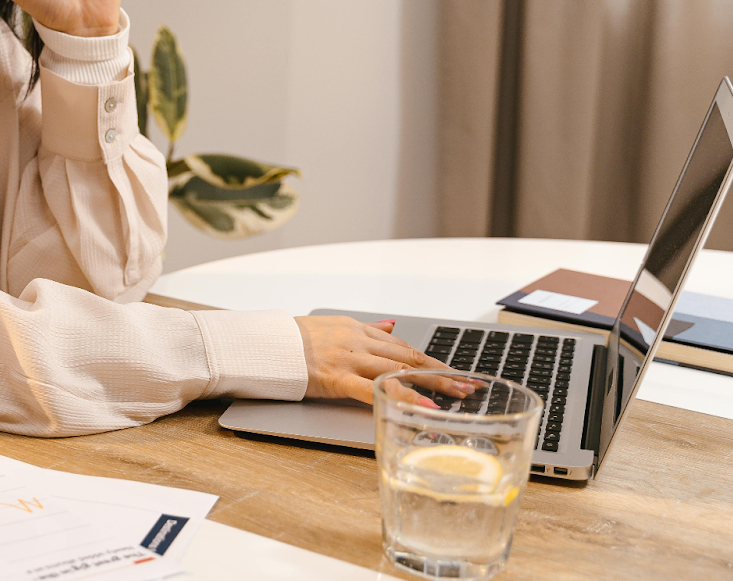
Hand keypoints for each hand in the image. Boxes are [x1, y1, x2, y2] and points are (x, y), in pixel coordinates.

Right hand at [295, 315, 475, 406]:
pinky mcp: (338, 377)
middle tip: (469, 385)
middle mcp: (358, 341)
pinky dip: (404, 398)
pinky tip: (423, 408)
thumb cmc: (292, 338)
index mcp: (357, 330)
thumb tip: (392, 325)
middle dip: (442, 372)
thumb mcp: (332, 325)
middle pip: (409, 357)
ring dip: (433, 384)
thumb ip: (366, 328)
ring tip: (458, 397)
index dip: (432, 360)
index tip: (455, 371)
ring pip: (400, 370)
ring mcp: (349, 358)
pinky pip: (377, 390)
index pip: (403, 346)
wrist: (263, 343)